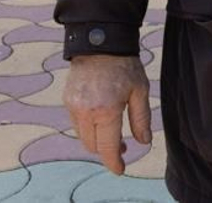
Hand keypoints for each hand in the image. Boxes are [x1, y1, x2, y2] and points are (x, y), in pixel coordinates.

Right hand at [63, 54, 150, 173]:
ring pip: (83, 137)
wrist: (100, 42)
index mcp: (106, 110)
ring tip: (112, 134)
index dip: (114, 162)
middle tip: (123, 148)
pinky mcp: (67, 101)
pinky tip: (101, 120)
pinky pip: (76, 124)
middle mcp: (86, 112)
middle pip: (93, 146)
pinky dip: (88, 128)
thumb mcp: (140, 91)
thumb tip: (144, 142)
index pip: (108, 147)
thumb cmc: (124, 65)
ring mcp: (73, 107)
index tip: (121, 169)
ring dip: (97, 141)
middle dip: (107, 152)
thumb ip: (141, 119)